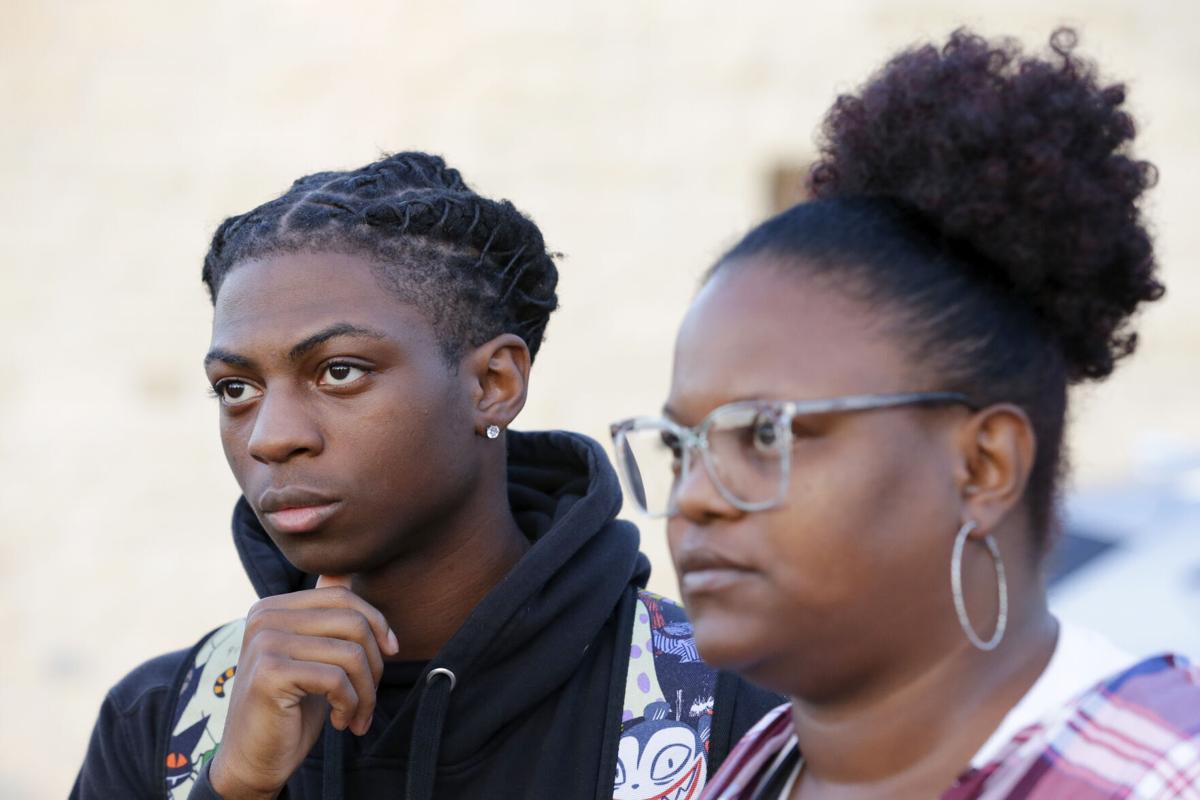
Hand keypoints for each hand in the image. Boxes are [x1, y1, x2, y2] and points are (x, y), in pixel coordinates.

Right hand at [208, 576, 398, 799]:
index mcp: (272, 607)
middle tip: (369, 696)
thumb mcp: (310, 655)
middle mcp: (264, 617)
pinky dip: (351, 705)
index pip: (342, 595)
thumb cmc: (289, 709)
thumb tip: (338, 573)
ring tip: (357, 714)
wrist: (253, 760)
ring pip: (351, 653)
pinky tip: (341, 722)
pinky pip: (337, 679)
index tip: (390, 651)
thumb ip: (320, 615)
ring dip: (366, 692)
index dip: (377, 622)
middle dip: (375, 663)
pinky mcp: (271, 673)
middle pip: (353, 621)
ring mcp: (264, 643)